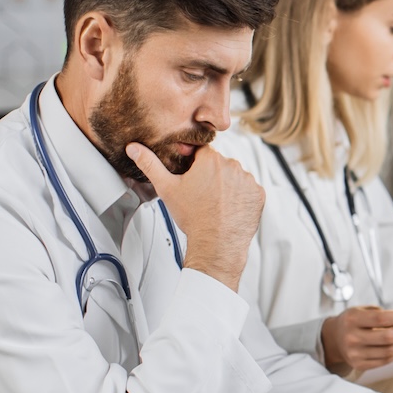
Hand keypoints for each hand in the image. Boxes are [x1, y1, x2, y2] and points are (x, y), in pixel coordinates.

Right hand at [128, 143, 261, 291]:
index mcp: (211, 159)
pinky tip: (228, 207)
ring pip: (234, 176)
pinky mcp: (258, 194)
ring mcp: (248, 180)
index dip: (194, 164)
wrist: (216, 244)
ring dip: (227, 185)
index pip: (201, 152)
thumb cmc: (193, 217)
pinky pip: (248, 189)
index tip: (191, 178)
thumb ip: (150, 164)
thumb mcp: (166, 189)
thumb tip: (134, 148)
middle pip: (219, 164)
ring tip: (214, 203)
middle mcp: (233, 165)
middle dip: (211, 175)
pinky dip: (240, 196)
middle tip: (201, 194)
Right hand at [320, 306, 392, 372]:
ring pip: (390, 351)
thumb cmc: (352, 322)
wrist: (334, 339)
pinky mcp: (360, 365)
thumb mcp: (361, 310)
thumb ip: (382, 313)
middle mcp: (352, 338)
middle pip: (388, 337)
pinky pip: (386, 360)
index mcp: (352, 320)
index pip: (382, 319)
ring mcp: (355, 354)